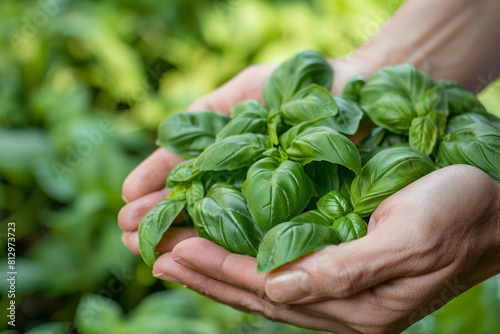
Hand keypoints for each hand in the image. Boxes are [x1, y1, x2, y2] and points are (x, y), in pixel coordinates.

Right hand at [118, 56, 372, 253]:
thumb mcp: (242, 93)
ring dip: (187, 240)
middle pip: (198, 209)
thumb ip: (204, 117)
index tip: (126, 204)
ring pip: (224, 226)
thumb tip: (157, 148)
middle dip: (161, 223)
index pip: (184, 180)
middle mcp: (245, 186)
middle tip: (128, 238)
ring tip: (151, 252)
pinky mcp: (301, 217)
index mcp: (228, 159)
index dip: (155, 191)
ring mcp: (271, 204)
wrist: (355, 88)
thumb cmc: (296, 86)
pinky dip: (234, 245)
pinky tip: (204, 255)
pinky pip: (264, 233)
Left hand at [152, 165, 499, 333]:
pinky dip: (245, 255)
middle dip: (201, 270)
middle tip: (152, 250)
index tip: (169, 250)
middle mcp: (338, 301)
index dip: (215, 269)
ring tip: (172, 250)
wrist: (493, 206)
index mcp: (353, 304)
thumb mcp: (409, 242)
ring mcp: (337, 285)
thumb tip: (278, 292)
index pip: (264, 288)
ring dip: (215, 264)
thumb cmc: (458, 214)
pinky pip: (280, 263)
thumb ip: (345, 273)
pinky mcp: (340, 264)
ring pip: (260, 279)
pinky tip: (223, 245)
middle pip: (253, 290)